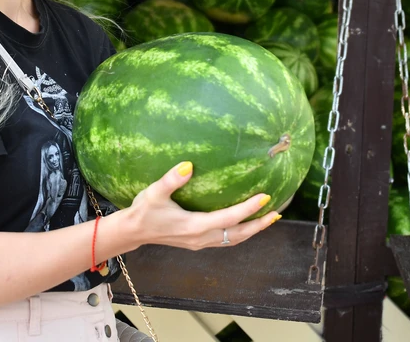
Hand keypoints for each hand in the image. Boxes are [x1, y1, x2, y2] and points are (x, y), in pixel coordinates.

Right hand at [124, 161, 279, 251]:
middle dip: (258, 225)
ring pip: (234, 240)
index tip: (265, 198)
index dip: (248, 209)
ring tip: (269, 219)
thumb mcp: (154, 193)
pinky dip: (240, 233)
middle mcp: (201, 238)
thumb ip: (171, 180)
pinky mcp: (198, 243)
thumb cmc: (143, 211)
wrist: (132, 232)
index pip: (228, 218)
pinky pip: (226, 240)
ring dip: (252, 231)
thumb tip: (188, 165)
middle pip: (238, 235)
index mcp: (194, 226)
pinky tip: (246, 223)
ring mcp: (200, 243)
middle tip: (276, 213)